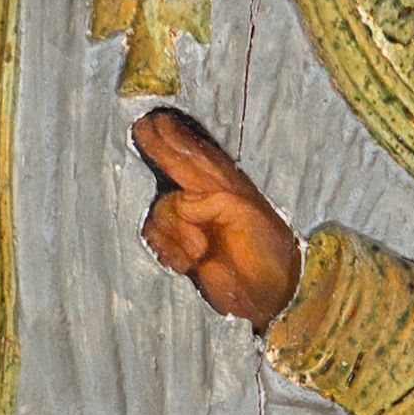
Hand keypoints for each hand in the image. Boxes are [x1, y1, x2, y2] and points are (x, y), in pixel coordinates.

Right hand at [132, 108, 301, 330]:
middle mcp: (206, 200)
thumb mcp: (243, 214)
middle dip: (160, 148)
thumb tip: (180, 204)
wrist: (270, 292)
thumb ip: (208, 201)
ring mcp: (193, 225)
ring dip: (175, 233)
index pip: (195, 156)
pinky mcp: (183, 250)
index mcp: (226, 186)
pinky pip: (158, 240)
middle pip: (175, 168)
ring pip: (161, 211)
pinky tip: (189, 263)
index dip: (174, 139)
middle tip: (143, 127)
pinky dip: (170, 251)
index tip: (155, 121)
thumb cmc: (266, 250)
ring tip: (199, 251)